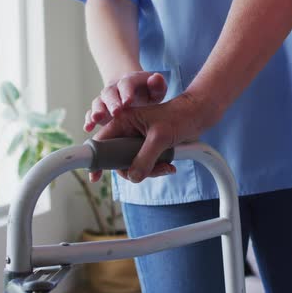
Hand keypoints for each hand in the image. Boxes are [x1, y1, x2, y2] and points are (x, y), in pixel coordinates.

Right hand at [84, 71, 166, 131]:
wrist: (134, 94)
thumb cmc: (148, 95)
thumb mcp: (157, 90)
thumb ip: (158, 85)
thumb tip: (155, 78)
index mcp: (129, 81)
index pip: (126, 83)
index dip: (126, 92)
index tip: (128, 102)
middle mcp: (114, 88)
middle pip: (110, 92)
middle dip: (112, 102)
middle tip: (116, 112)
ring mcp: (105, 100)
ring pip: (98, 102)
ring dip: (97, 110)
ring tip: (97, 118)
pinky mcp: (99, 110)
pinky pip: (91, 113)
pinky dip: (88, 120)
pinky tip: (88, 127)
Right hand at [89, 91, 220, 182]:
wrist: (196, 115)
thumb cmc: (179, 116)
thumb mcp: (160, 138)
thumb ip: (145, 158)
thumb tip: (133, 177)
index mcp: (123, 120)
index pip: (102, 141)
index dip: (97, 159)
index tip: (94, 176)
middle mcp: (126, 130)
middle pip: (117, 159)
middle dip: (133, 169)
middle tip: (150, 172)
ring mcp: (136, 140)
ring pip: (132, 164)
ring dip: (149, 171)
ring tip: (166, 167)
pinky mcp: (146, 148)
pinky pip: (144, 165)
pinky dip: (155, 169)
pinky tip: (169, 166)